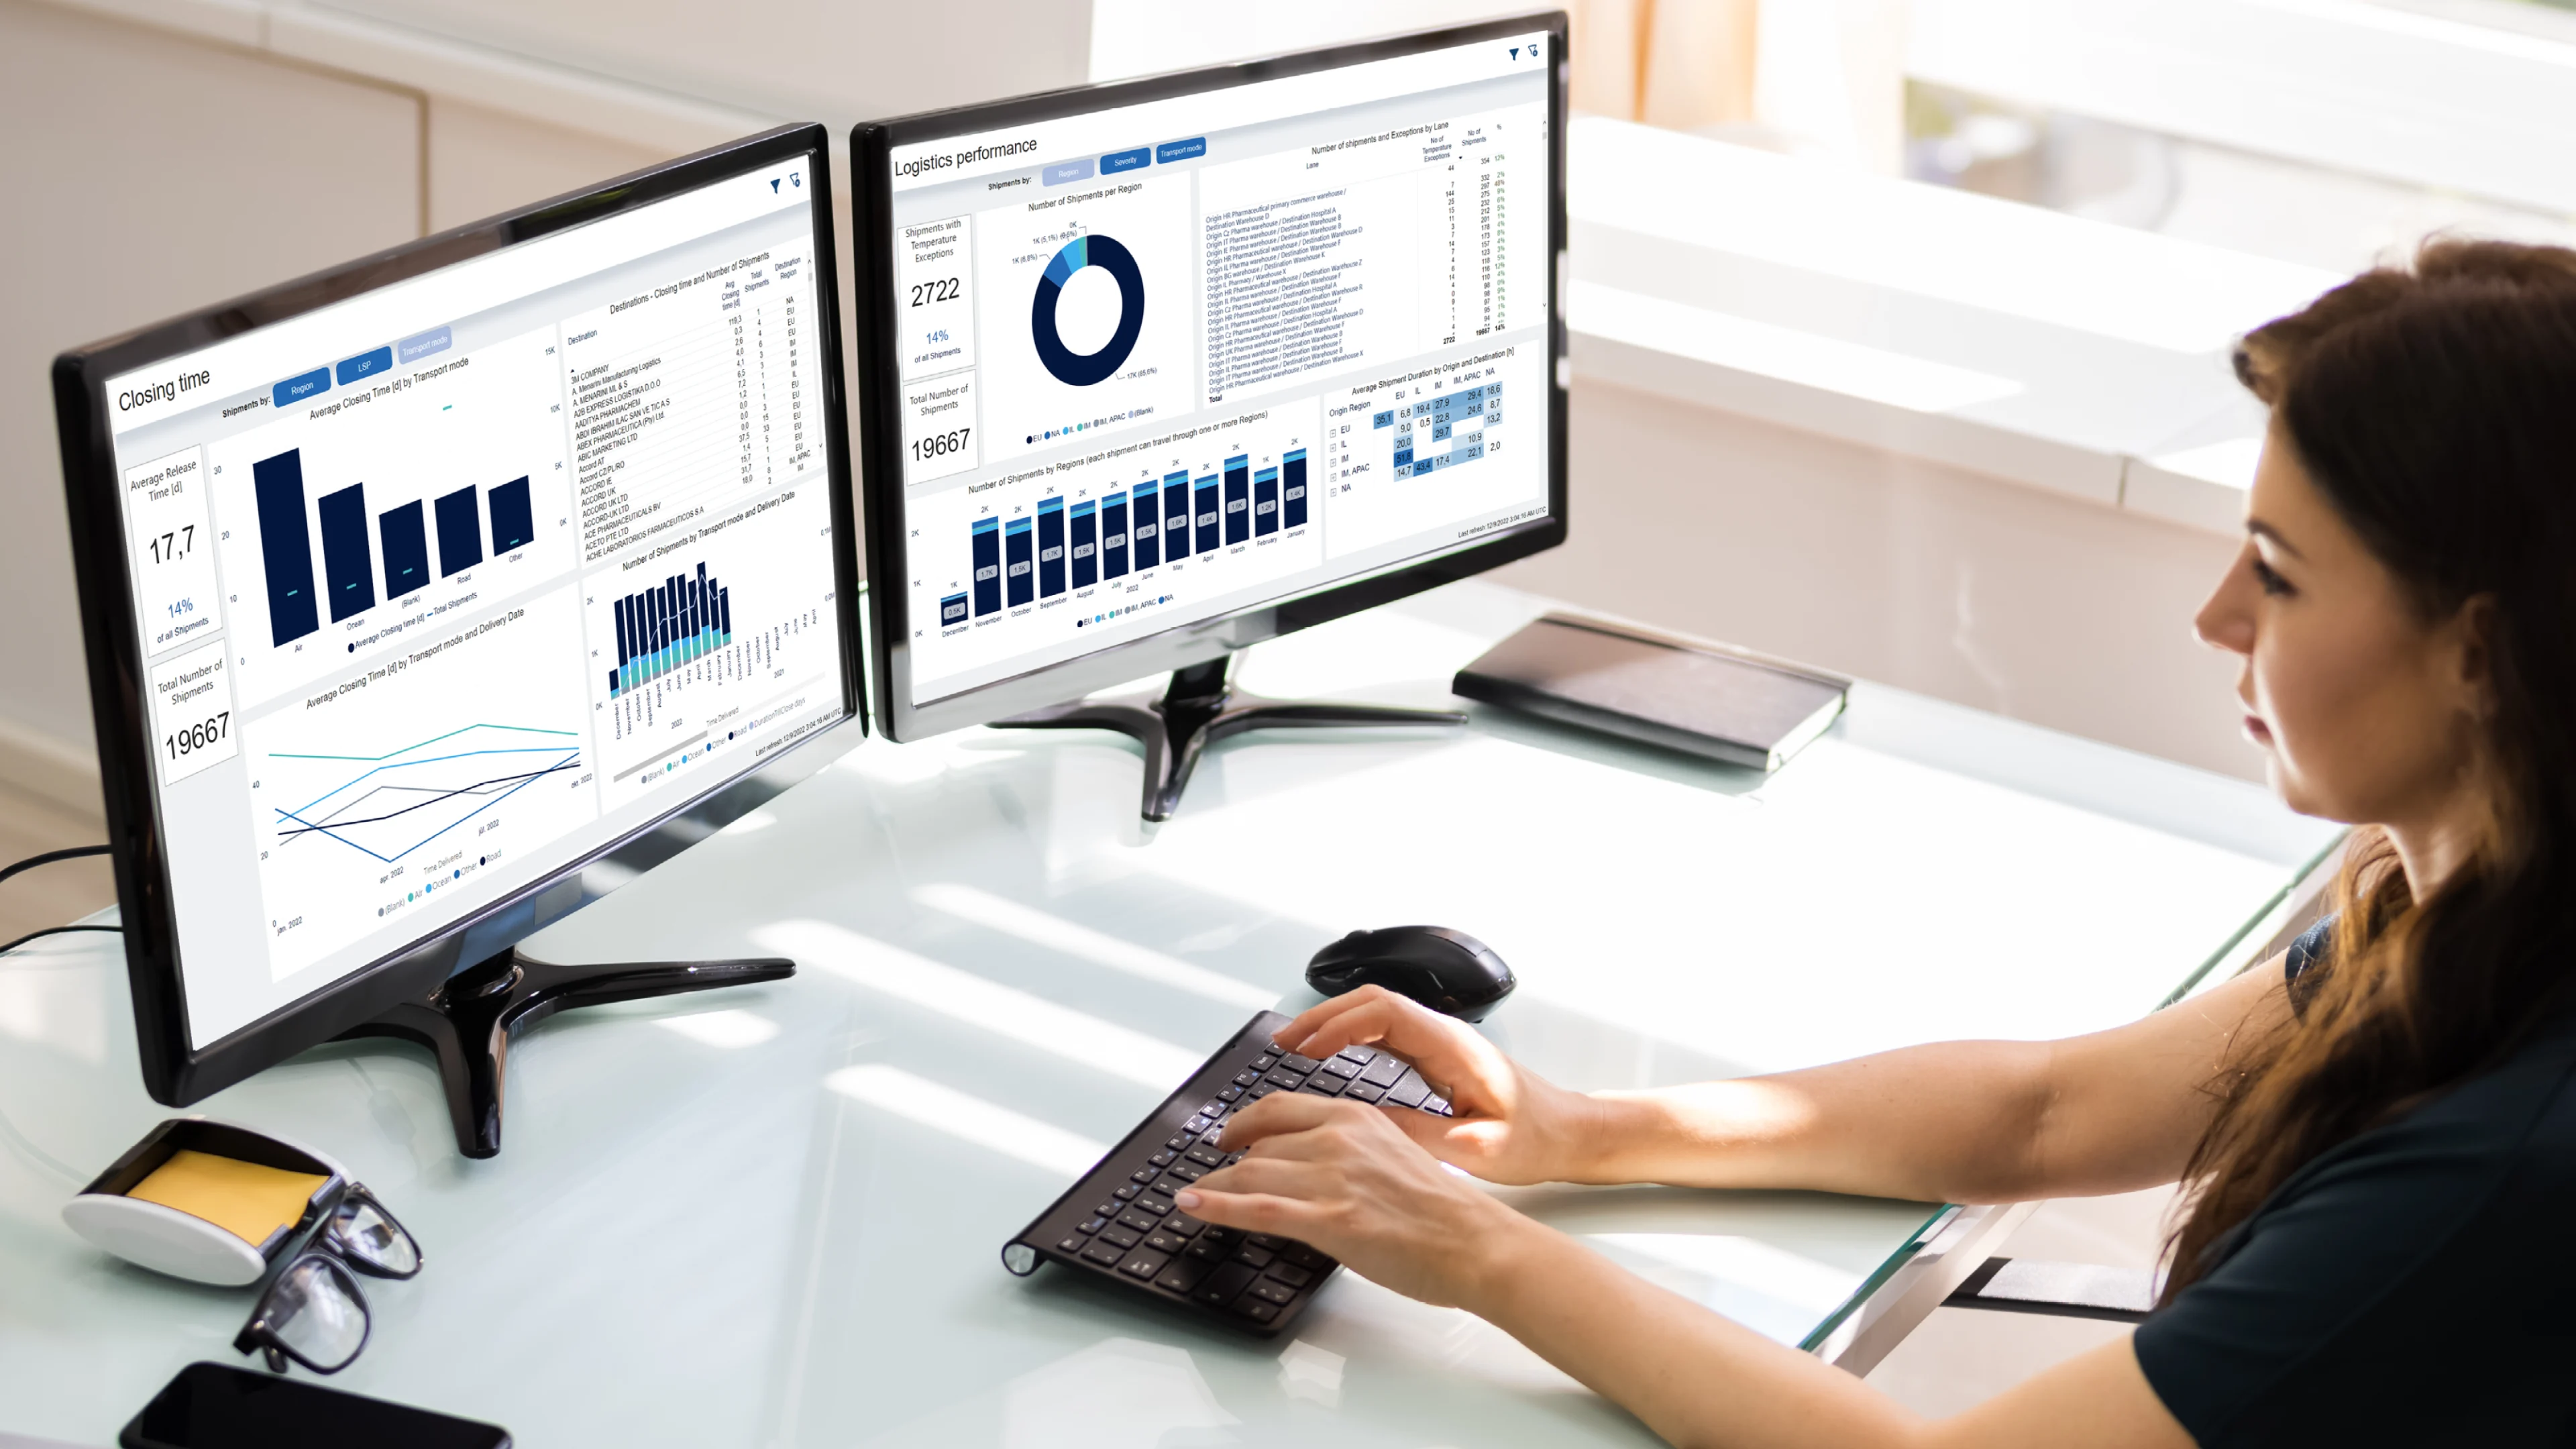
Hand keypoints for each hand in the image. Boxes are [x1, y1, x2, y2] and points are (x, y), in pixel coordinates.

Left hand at [1176, 1093, 1533, 1308]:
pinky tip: (1191, 1206)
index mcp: (1357, 1117)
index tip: (1229, 1135)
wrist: (1476, 1242)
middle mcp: (1339, 1138)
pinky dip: (1215, 1206)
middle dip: (1227, 1161)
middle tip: (1210, 1173)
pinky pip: (1257, 1208)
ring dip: (1215, 1187)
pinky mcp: (1330, 1220)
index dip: (1243, 1122)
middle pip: (1259, 1142)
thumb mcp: (1395, 1155)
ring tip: (1195, 1198)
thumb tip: (1316, 1164)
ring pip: (1251, 1173)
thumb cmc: (1445, 1210)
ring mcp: (1332, 1178)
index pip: (1280, 1108)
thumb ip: (1352, 1151)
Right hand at [1272, 986, 1603, 1184]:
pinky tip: (1328, 1056)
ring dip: (1332, 1024)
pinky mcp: (1436, 1056)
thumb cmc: (1535, 1139)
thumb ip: (1417, 1135)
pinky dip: (1350, 1037)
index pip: (1384, 1012)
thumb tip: (1362, 1124)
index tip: (1304, 1049)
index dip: (1337, 1024)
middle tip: (1282, 1043)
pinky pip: (1384, 1033)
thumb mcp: (1474, 1149)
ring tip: (1292, 1047)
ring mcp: (1439, 1042)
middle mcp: (1444, 1034)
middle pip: (1371, 1002)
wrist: (1570, 1133)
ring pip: (1375, 1014)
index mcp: (1453, 1047)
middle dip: (1322, 1017)